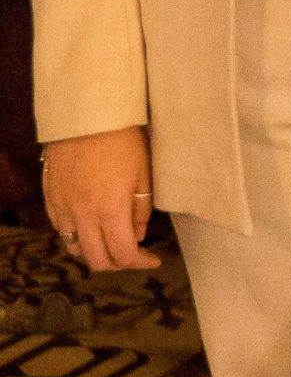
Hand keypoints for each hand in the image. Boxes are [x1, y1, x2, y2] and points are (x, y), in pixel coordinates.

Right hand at [41, 127, 160, 270]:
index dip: (140, 263)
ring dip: (93, 250)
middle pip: (96, 259)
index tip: (152, 259)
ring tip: (109, 239)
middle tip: (131, 252)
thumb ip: (141, 211)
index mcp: (110, 211)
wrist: (86, 113)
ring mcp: (62, 206)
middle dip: (117, 263)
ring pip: (74, 246)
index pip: (123, 255)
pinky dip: (75, 233)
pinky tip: (89, 223)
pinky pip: (59, 227)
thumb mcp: (144, 175)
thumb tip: (137, 235)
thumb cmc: (122, 140)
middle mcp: (82, 215)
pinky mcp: (50, 195)